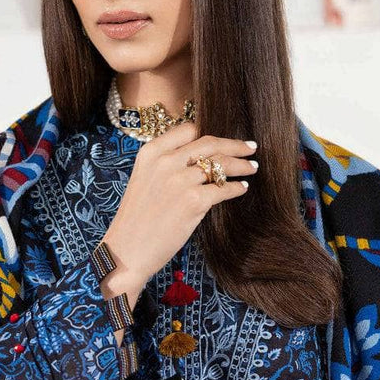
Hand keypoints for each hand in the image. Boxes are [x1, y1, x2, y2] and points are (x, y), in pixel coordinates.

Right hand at [102, 120, 258, 288]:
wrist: (127, 250)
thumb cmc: (137, 219)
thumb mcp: (144, 179)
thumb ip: (167, 164)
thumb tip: (201, 159)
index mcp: (152, 152)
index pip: (189, 130)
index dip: (210, 134)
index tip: (224, 140)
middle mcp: (166, 161)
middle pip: (210, 143)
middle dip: (235, 145)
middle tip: (251, 147)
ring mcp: (180, 180)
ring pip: (221, 164)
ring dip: (241, 165)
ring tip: (252, 167)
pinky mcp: (193, 201)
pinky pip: (223, 188)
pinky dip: (236, 188)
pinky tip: (241, 188)